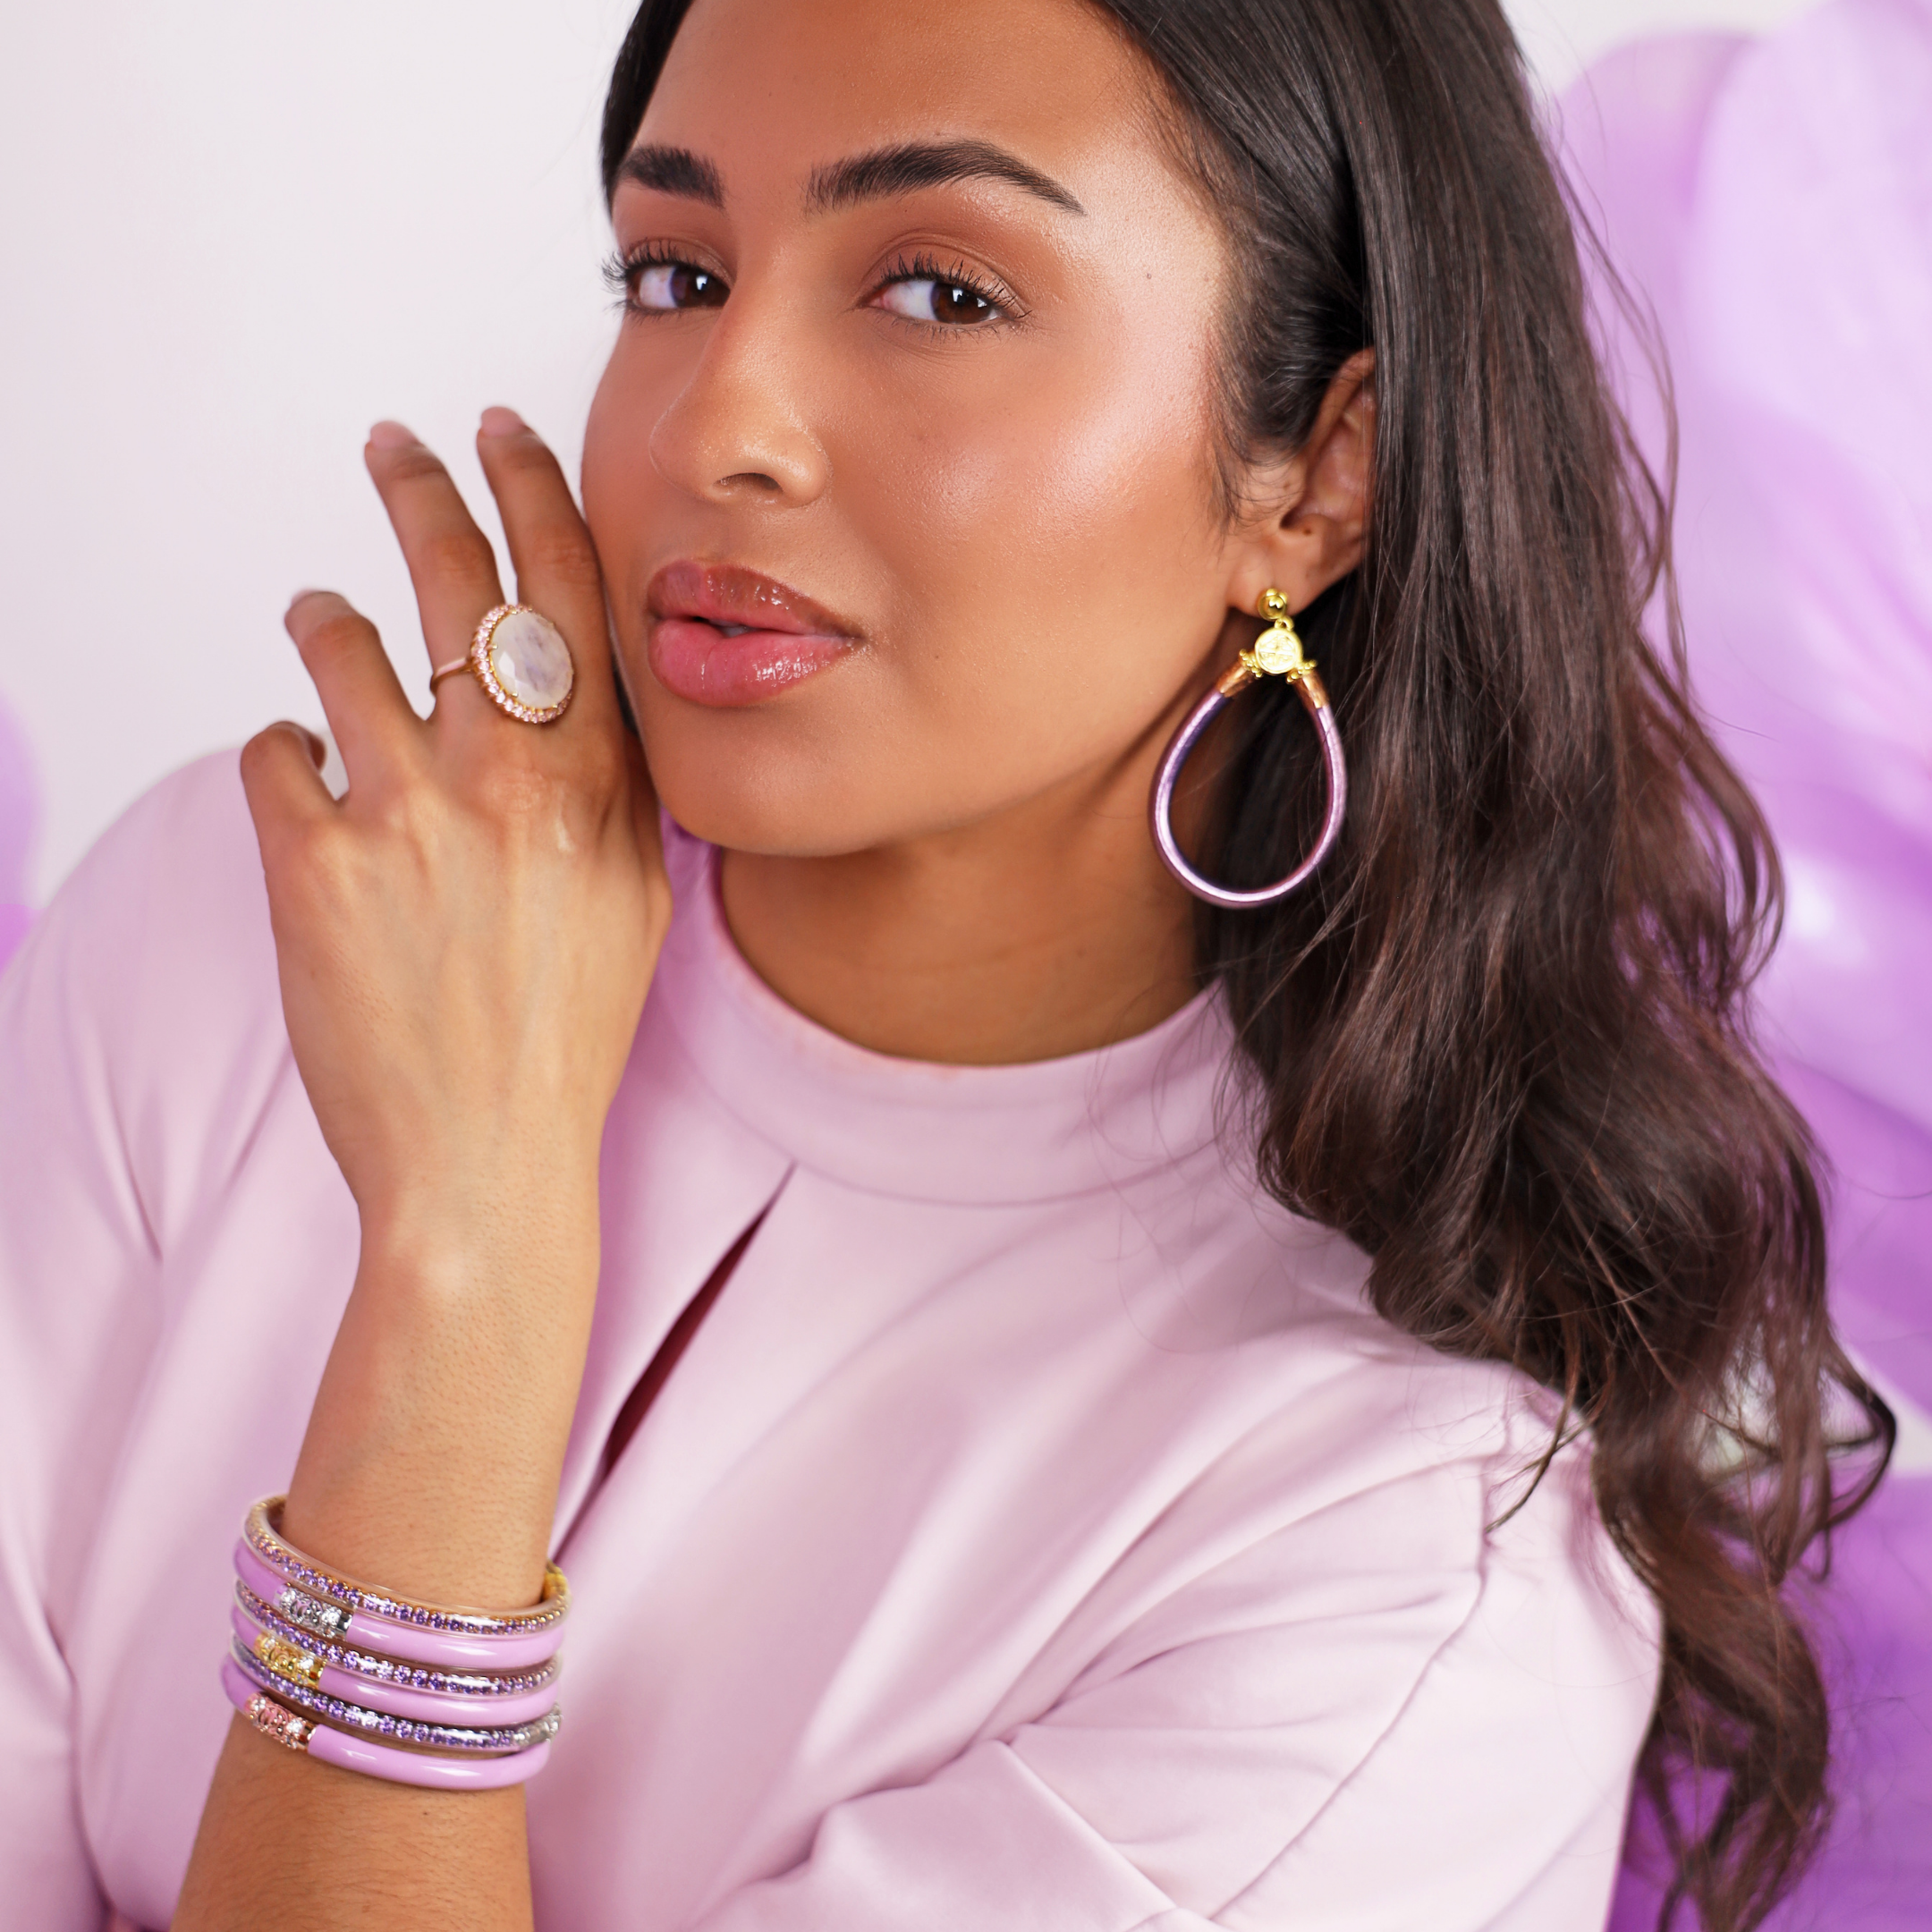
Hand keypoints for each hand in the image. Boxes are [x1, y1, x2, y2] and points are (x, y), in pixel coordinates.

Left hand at [241, 413, 667, 1254]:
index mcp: (597, 783)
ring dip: (322, 625)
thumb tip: (577, 697)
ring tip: (319, 630)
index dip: (529, 491)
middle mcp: (507, 780)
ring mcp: (405, 817)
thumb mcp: (638, 900)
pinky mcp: (312, 865)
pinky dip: (284, 761)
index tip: (500, 433)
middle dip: (415, 487)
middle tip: (390, 444)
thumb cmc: (567, 1037)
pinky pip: (271, 751)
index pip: (568, 593)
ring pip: (335, 645)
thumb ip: (614, 785)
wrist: (484, 1161)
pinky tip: (311, 799)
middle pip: (450, 578)